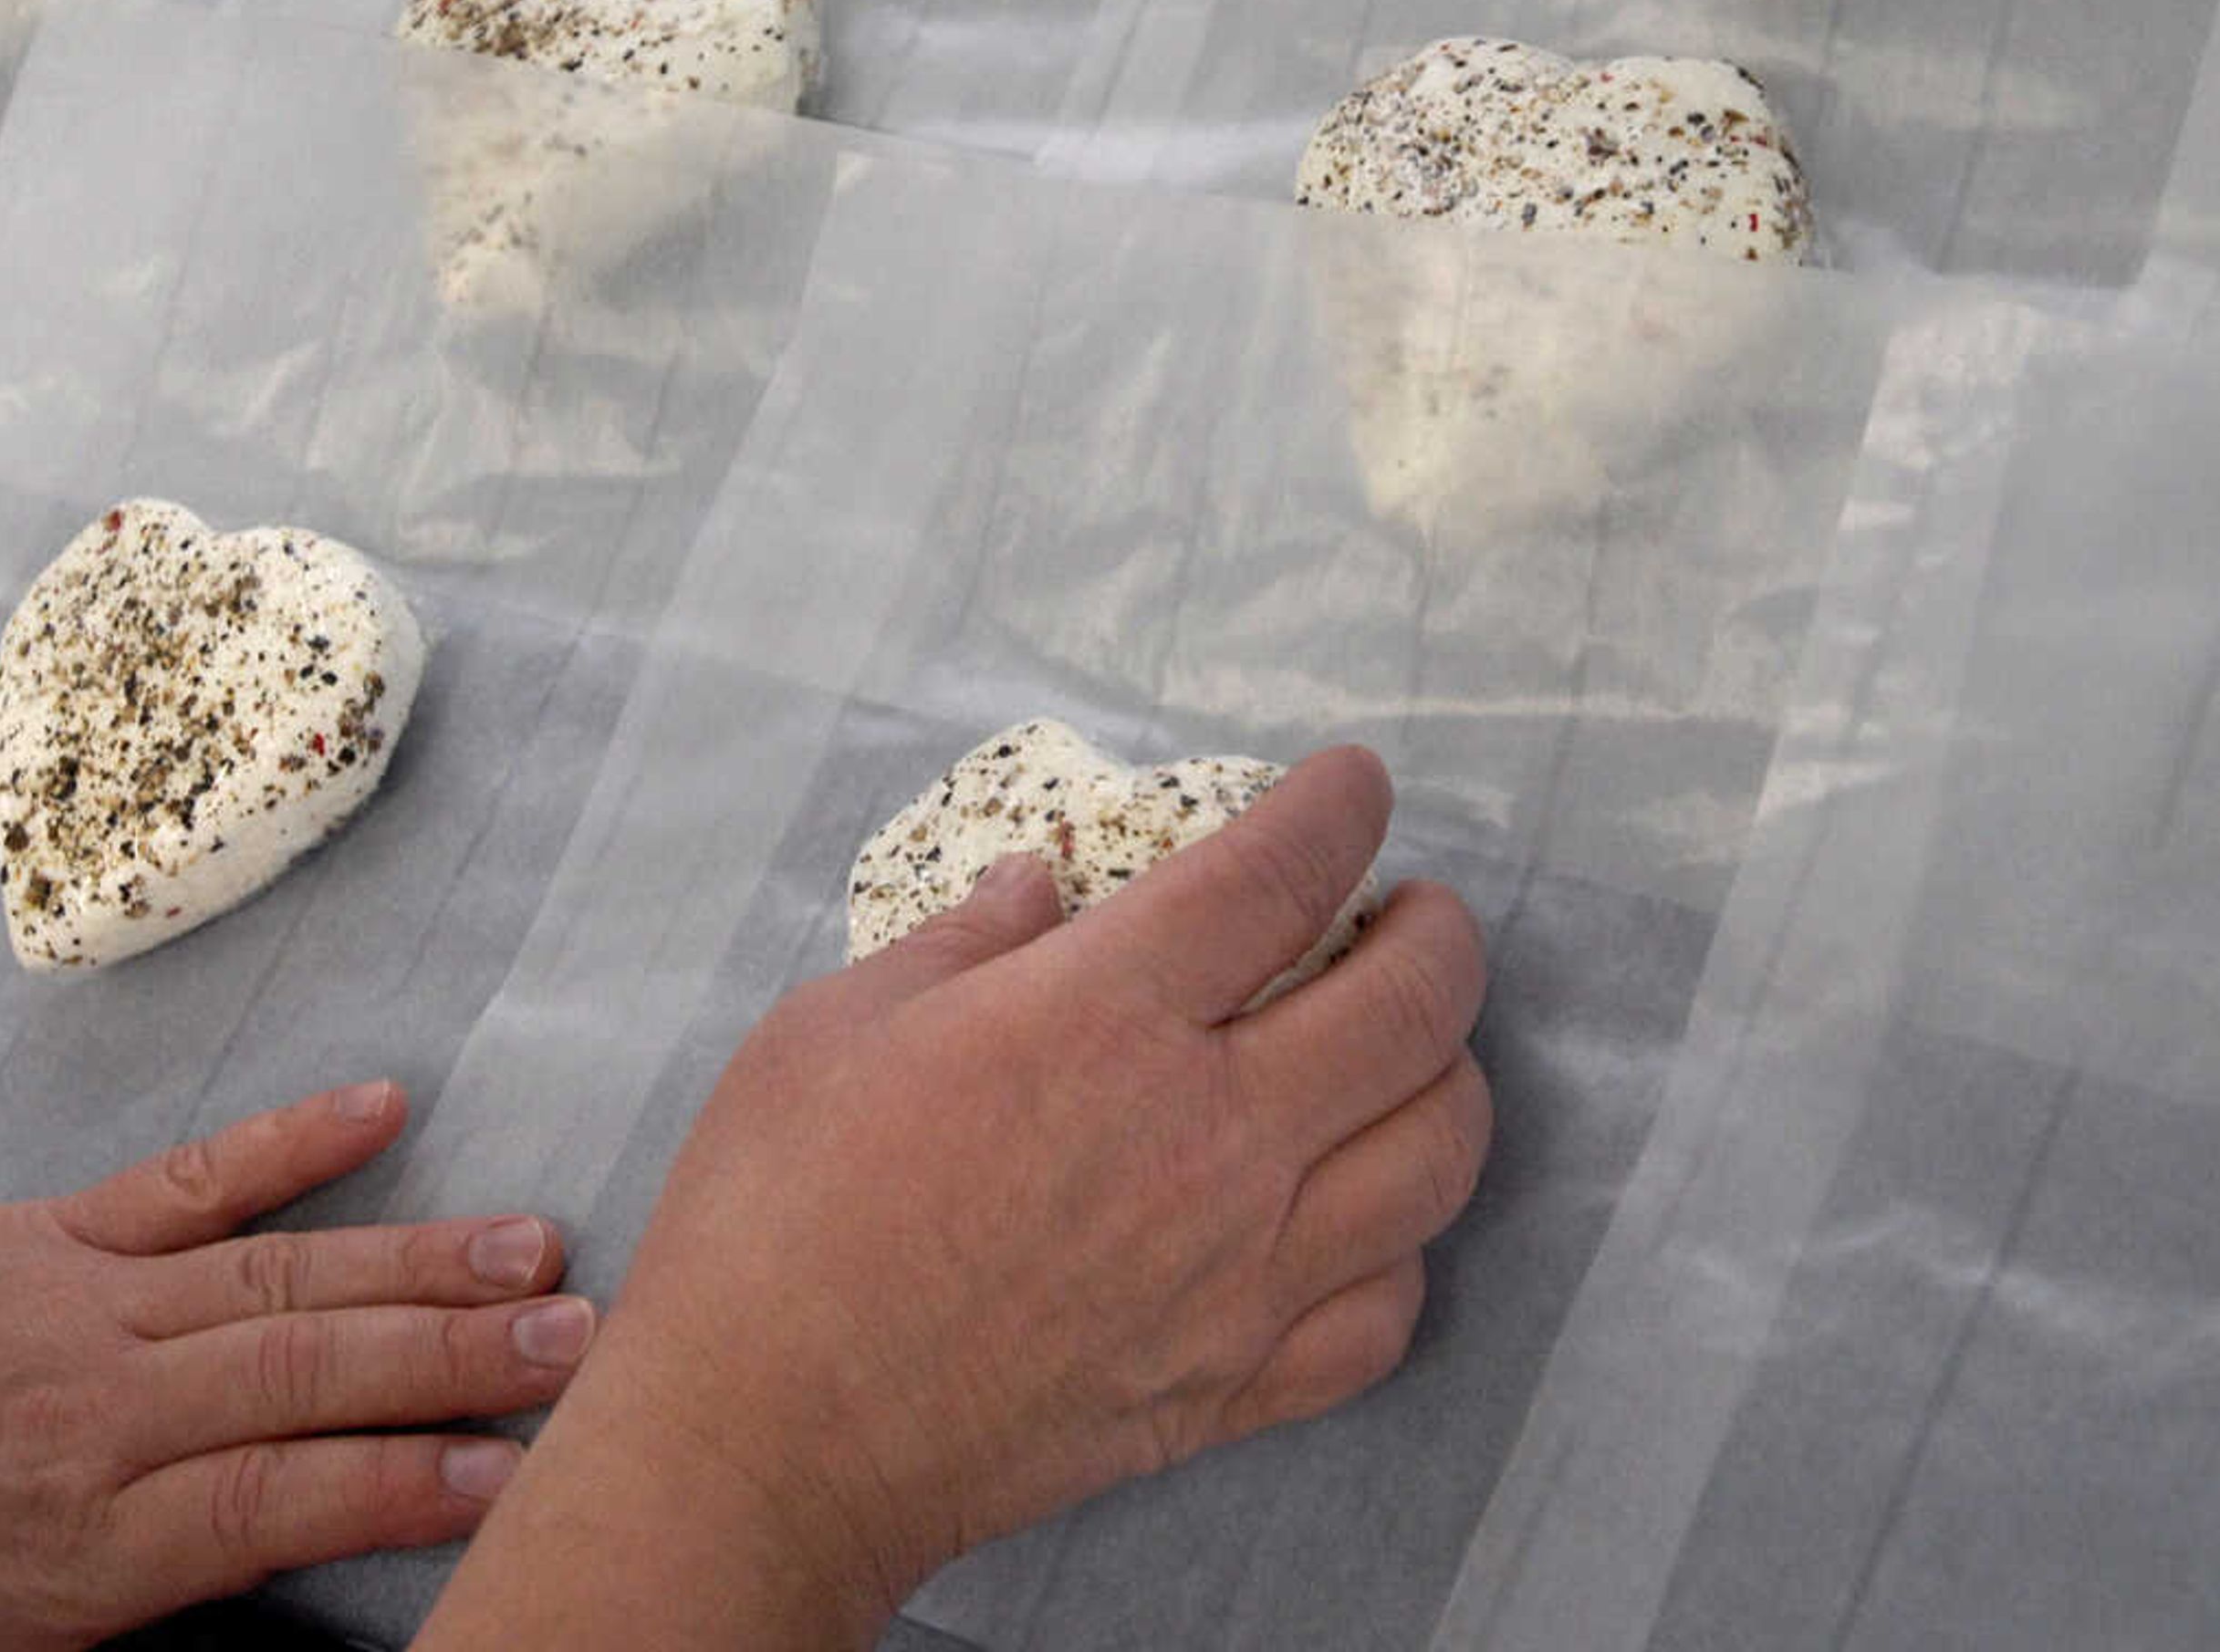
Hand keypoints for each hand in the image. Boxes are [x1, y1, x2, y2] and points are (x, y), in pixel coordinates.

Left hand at [0, 1082, 590, 1651]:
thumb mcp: (4, 1647)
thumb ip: (159, 1595)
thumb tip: (312, 1554)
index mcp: (82, 1545)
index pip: (279, 1503)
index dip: (407, 1482)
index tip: (521, 1468)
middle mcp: (91, 1415)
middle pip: (301, 1376)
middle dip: (454, 1358)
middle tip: (581, 1339)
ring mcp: (75, 1304)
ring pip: (273, 1275)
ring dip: (414, 1259)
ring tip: (534, 1249)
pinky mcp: (51, 1227)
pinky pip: (187, 1179)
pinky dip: (289, 1139)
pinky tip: (382, 1105)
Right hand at [421, 744, 1489, 1647]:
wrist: (771, 1435)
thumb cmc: (777, 1216)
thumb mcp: (837, 1022)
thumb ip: (963, 941)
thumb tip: (1037, 888)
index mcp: (1102, 1018)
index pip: (1279, 875)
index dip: (1339, 809)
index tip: (1354, 783)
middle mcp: (1207, 1139)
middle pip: (1413, 1008)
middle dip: (1439, 933)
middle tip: (1411, 913)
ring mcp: (1239, 1275)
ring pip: (1438, 1158)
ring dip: (1449, 1079)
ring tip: (1410, 1052)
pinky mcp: (1233, 1387)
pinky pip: (1387, 1314)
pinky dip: (1401, 1251)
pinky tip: (1358, 1217)